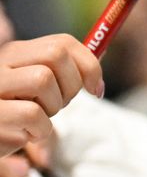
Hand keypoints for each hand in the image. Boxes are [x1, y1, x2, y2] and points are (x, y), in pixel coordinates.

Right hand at [0, 35, 103, 156]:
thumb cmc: (16, 115)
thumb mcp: (37, 88)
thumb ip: (65, 70)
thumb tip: (102, 51)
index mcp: (15, 53)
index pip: (62, 42)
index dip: (89, 64)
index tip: (96, 89)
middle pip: (55, 54)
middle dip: (71, 83)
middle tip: (62, 105)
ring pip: (42, 79)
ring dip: (52, 107)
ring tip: (38, 120)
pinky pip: (32, 114)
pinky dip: (40, 129)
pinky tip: (27, 134)